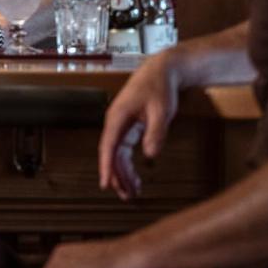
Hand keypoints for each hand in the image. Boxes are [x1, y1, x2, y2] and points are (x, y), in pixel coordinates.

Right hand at [98, 48, 183, 199]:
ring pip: (117, 155)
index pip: (108, 146)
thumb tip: (150, 155)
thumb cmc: (159, 87)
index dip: (106, 166)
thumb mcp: (161, 110)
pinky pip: (125, 150)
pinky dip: (129, 165)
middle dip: (117, 176)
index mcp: (118, 117)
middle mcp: (116, 122)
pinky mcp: (129, 127)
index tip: (105, 184)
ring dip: (123, 174)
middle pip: (111, 155)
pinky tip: (135, 178)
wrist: (162, 71)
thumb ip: (156, 133)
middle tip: (126, 197)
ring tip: (131, 193)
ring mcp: (121, 125)